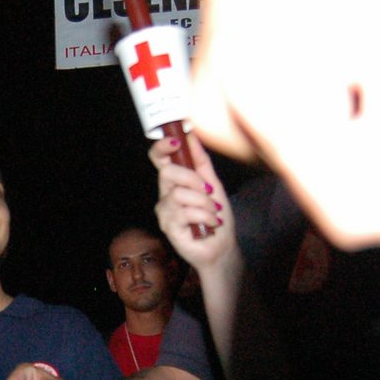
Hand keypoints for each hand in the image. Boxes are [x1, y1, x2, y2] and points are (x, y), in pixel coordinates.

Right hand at [149, 137, 237, 271]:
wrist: (221, 245)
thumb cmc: (215, 216)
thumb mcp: (213, 183)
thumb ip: (201, 161)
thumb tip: (191, 135)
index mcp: (175, 181)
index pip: (158, 159)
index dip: (162, 147)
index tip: (175, 140)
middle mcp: (165, 194)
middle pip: (167, 172)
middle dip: (192, 179)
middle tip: (209, 191)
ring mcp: (165, 211)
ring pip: (179, 194)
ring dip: (203, 203)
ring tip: (213, 213)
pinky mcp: (168, 227)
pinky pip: (184, 212)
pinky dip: (204, 216)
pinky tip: (211, 223)